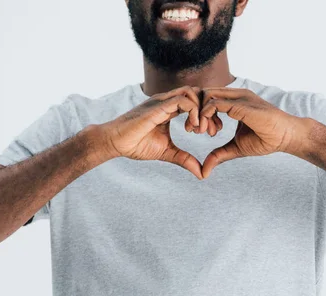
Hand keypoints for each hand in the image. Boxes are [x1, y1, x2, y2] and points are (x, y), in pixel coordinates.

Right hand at [101, 86, 220, 179]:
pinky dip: (193, 112)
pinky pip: (183, 100)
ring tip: (200, 131)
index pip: (196, 101)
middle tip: (211, 132)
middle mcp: (167, 100)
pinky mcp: (158, 106)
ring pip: (193, 92)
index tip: (210, 133)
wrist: (114, 142)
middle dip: (210, 111)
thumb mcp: (167, 152)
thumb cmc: (136, 144)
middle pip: (198, 93)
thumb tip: (202, 174)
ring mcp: (162, 101)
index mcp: (170, 108)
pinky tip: (192, 129)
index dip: (208, 115)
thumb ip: (184, 159)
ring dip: (202, 111)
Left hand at [198, 87, 309, 178]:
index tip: (200, 131)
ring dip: (199, 114)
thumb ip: (219, 155)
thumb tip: (204, 171)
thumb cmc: (266, 139)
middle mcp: (235, 95)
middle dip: (194, 111)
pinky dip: (206, 116)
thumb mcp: (236, 148)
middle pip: (203, 93)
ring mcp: (238, 97)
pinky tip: (211, 132)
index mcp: (234, 101)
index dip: (199, 113)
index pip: (207, 97)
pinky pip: (215, 104)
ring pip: (206, 95)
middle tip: (196, 131)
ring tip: (203, 132)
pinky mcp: (241, 105)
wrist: (286, 137)